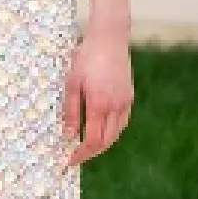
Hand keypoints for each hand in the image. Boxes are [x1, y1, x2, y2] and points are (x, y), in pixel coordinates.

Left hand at [61, 29, 133, 169]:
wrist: (109, 38)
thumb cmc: (87, 58)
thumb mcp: (72, 83)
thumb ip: (70, 111)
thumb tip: (68, 135)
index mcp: (99, 104)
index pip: (92, 141)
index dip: (81, 154)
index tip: (70, 160)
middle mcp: (116, 107)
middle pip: (106, 142)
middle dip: (91, 153)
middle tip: (77, 156)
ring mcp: (125, 102)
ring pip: (116, 133)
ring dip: (102, 144)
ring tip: (87, 146)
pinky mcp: (129, 96)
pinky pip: (122, 122)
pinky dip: (112, 131)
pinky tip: (101, 129)